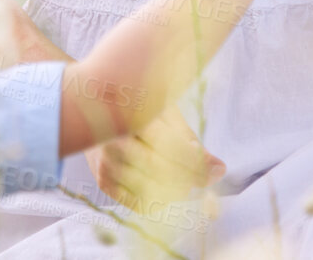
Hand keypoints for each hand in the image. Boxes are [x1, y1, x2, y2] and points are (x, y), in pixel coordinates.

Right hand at [85, 101, 225, 209]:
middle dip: (188, 177)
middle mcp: (112, 139)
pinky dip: (159, 202)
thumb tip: (218, 170)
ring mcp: (105, 163)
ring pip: (148, 188)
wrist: (94, 111)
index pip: (167, 144)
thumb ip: (191, 142)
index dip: (193, 161)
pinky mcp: (103, 182)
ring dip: (176, 191)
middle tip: (203, 179)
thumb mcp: (166, 115)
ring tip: (187, 183)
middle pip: (157, 167)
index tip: (214, 169)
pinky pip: (137, 202)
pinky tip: (169, 191)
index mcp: (130, 113)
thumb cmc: (138, 110)